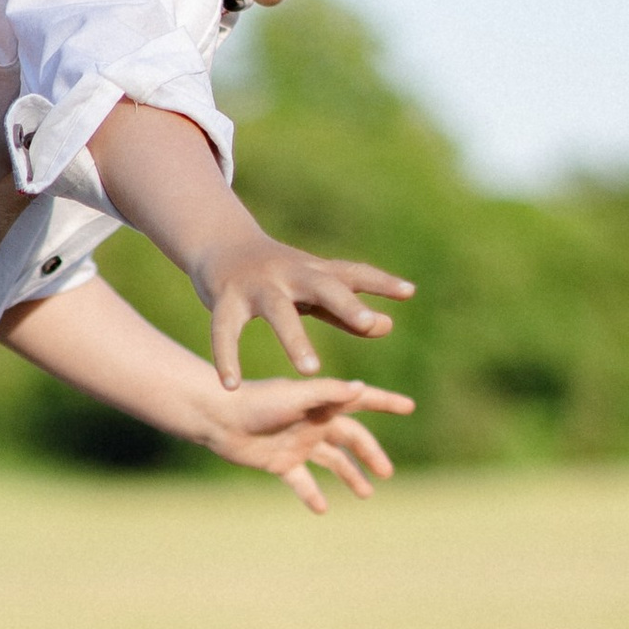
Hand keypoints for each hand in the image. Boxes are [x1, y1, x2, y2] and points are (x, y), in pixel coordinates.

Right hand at [191, 223, 412, 387]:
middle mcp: (290, 274)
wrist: (219, 243)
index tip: (408, 292)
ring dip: (296, 340)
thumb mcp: (313, 289)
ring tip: (313, 371)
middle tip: (366, 321)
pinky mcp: (225, 300)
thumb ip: (346, 311)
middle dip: (345, 303)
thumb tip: (387, 326)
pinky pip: (225, 331)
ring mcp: (257, 285)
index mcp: (315, 272)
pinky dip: (227, 357)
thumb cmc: (277, 274)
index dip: (381, 282)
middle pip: (322, 286)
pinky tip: (232, 385)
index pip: (353, 273)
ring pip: (278, 312)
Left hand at [197, 374, 414, 513]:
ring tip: (367, 494)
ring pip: (332, 462)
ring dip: (349, 476)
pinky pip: (302, 481)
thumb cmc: (257, 401)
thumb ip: (328, 393)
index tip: (410, 406)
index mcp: (322, 403)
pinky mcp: (281, 462)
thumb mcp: (296, 396)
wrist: (218, 418)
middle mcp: (314, 422)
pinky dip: (312, 494)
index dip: (386, 403)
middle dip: (370, 454)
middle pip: (351, 439)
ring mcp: (298, 443)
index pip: (362, 401)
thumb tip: (361, 388)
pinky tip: (322, 509)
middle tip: (387, 473)